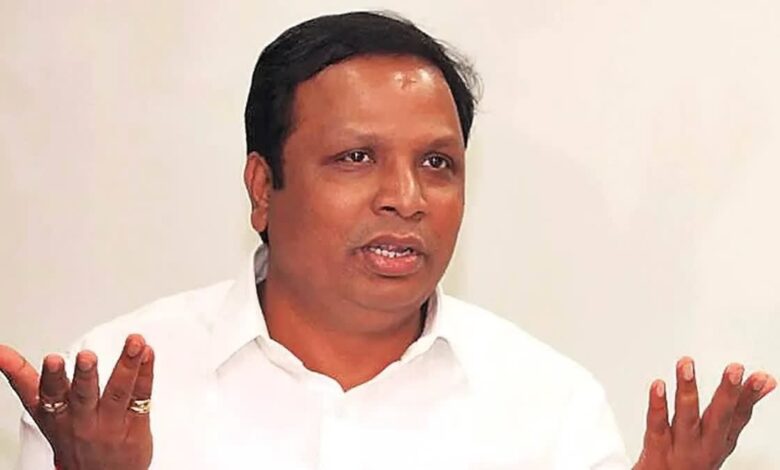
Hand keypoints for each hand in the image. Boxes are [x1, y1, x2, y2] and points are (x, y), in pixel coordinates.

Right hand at [0, 334, 154, 469]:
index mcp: (56, 414)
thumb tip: (0, 352)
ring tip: (135, 344)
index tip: (52, 359)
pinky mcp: (135, 424)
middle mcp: (82, 419)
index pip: (47, 394)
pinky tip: (148, 354)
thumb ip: (24, 379)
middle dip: (85, 375)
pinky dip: (146, 372)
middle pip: (83, 394)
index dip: (49, 377)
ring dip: (127, 365)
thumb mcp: (43, 413)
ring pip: (118, 391)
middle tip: (87, 357)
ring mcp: (110, 422)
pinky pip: (142, 396)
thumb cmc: (73, 439)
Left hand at [634, 357, 775, 469]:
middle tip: (735, 369)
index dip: (750, 396)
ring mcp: (680, 448)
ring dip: (687, 389)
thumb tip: (763, 384)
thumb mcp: (716, 440)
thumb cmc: (689, 463)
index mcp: (719, 441)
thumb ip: (734, 412)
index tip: (762, 377)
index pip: (739, 416)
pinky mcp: (656, 449)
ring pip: (686, 416)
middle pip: (719, 417)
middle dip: (728, 392)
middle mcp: (704, 445)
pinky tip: (658, 385)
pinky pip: (657, 424)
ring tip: (687, 365)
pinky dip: (657, 404)